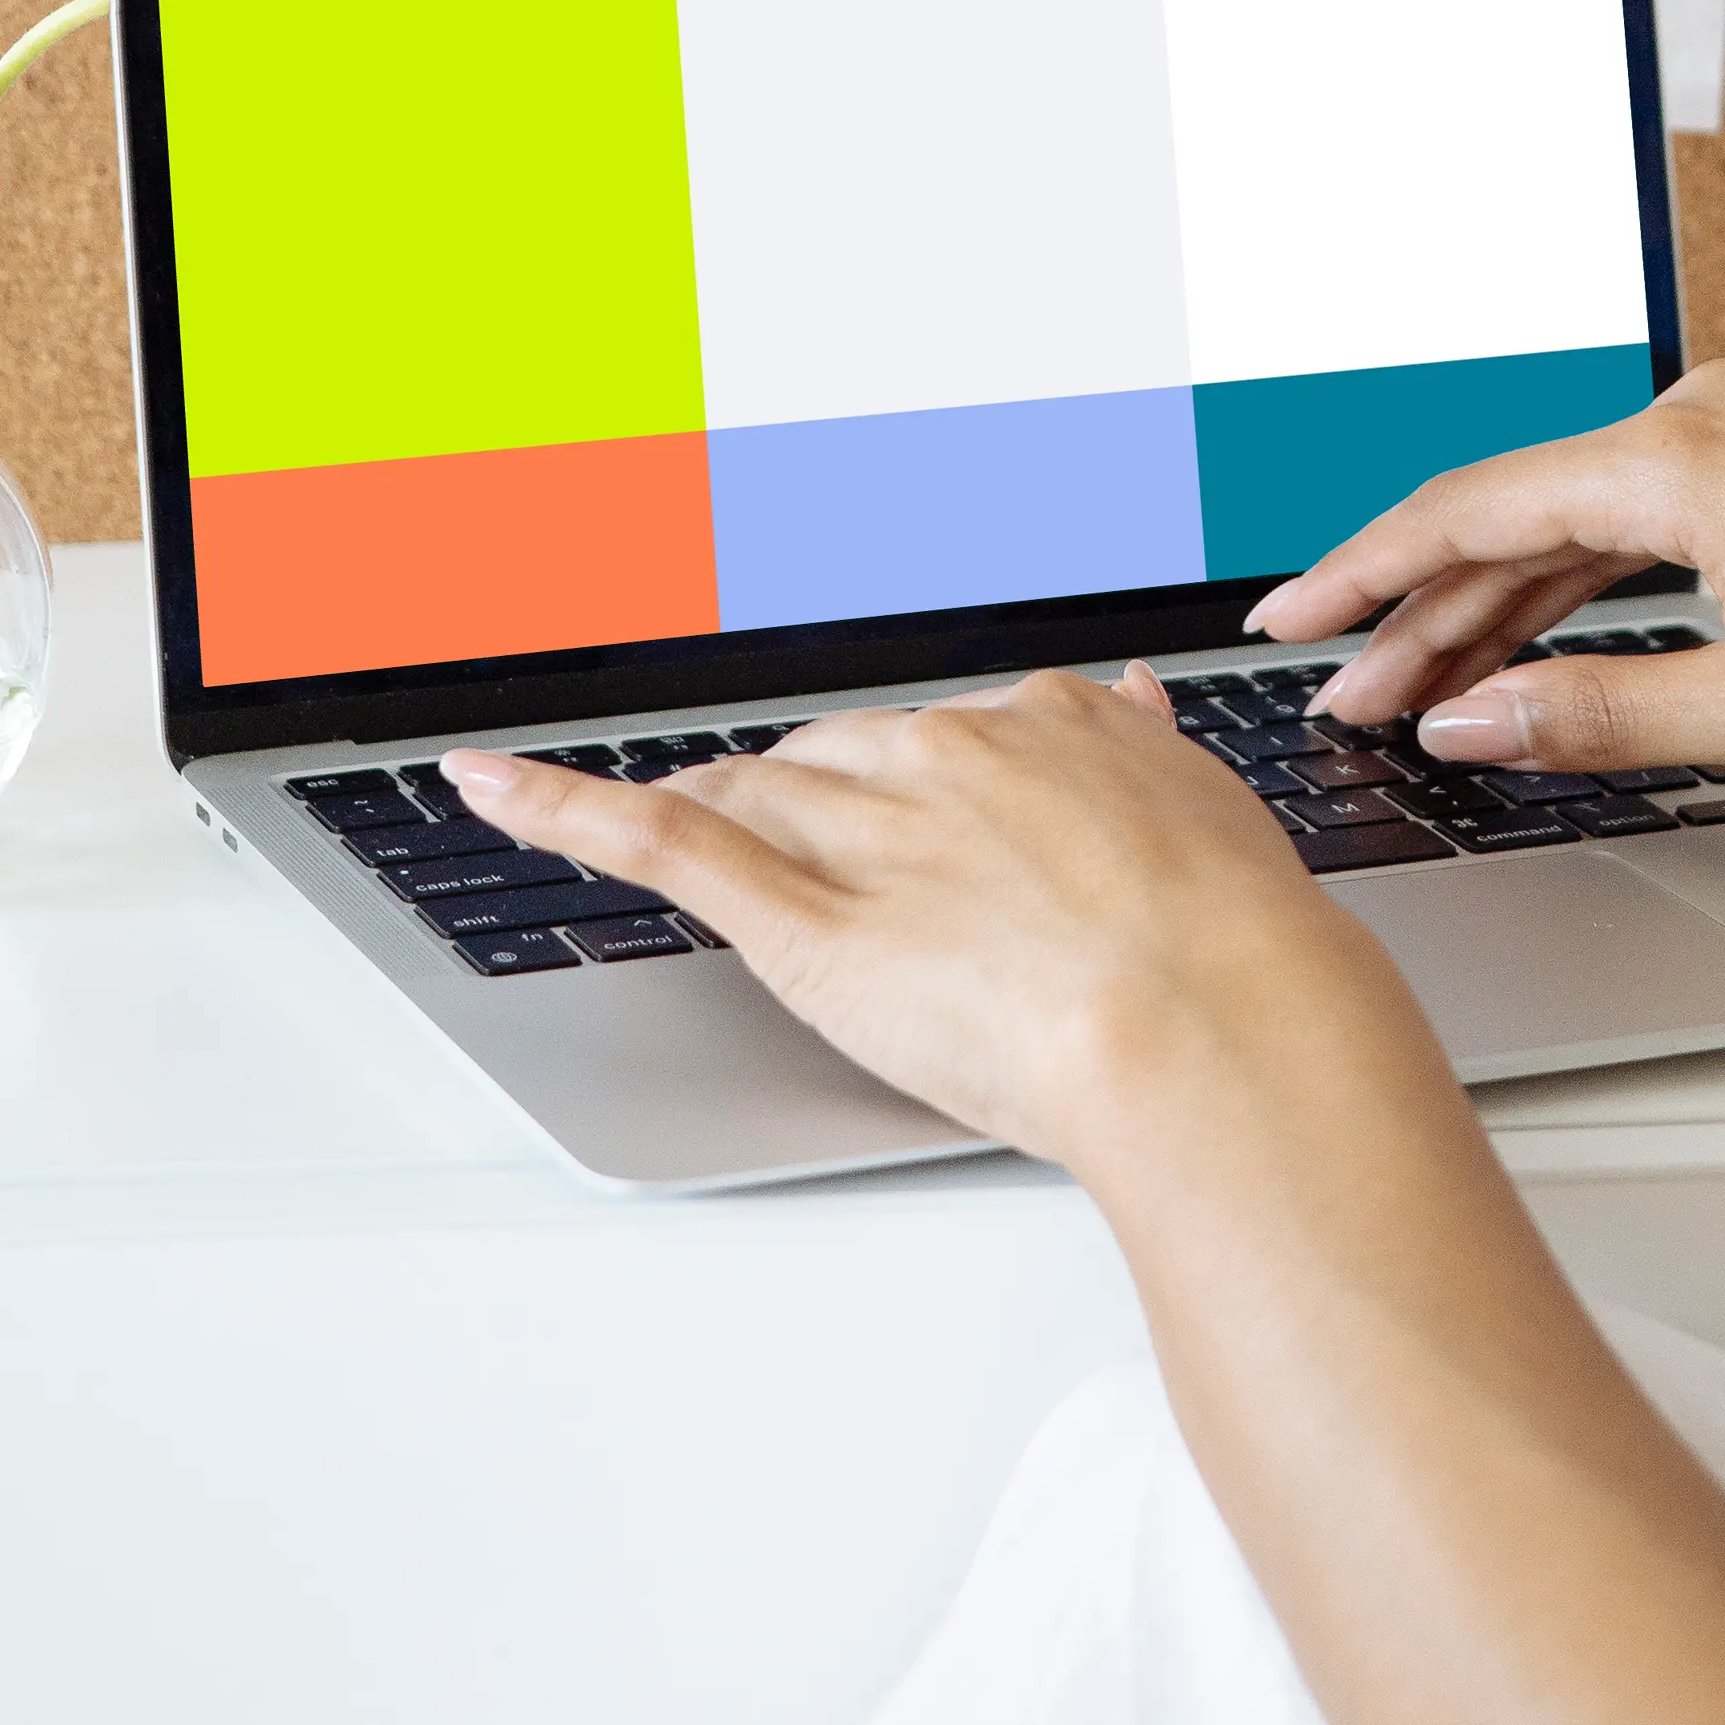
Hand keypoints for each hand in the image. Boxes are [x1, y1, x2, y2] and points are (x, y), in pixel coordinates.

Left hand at [440, 668, 1391, 1171]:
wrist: (1214, 1025)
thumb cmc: (1236, 956)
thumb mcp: (1213, 818)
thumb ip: (1151, 753)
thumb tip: (1134, 699)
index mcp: (1046, 728)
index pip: (939, 737)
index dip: (901, 779)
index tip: (886, 796)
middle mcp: (944, 756)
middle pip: (834, 758)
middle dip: (797, 797)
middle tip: (769, 842)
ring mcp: (867, 827)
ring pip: (753, 793)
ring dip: (694, 801)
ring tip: (622, 813)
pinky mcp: (799, 909)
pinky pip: (661, 839)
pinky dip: (560, 805)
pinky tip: (488, 785)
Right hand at [1253, 356, 1724, 777]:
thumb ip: (1600, 714)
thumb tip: (1473, 720)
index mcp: (1673, 462)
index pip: (1466, 513)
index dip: (1361, 571)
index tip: (1288, 619)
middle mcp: (1690, 416)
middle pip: (1506, 516)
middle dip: (1416, 612)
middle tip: (1345, 697)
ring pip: (1571, 519)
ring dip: (1493, 602)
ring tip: (1422, 686)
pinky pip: (1634, 510)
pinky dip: (1573, 577)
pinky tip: (1539, 637)